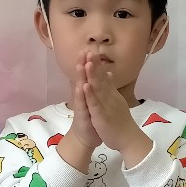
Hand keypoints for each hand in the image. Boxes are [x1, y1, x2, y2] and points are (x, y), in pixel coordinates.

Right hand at [57, 55, 100, 171]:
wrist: (86, 137)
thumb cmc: (92, 118)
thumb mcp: (97, 101)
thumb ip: (99, 88)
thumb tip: (105, 75)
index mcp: (89, 92)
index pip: (89, 75)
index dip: (90, 62)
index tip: (90, 49)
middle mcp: (83, 96)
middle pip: (83, 77)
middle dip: (83, 64)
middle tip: (82, 50)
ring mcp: (81, 105)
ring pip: (80, 88)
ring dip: (80, 76)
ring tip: (80, 64)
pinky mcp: (82, 114)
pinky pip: (82, 104)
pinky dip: (82, 95)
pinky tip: (81, 86)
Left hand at [81, 52, 151, 165]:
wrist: (128, 139)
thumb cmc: (121, 122)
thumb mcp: (117, 102)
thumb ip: (112, 88)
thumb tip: (109, 74)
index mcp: (112, 94)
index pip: (104, 76)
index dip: (98, 64)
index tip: (92, 51)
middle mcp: (110, 97)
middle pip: (101, 78)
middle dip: (94, 64)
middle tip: (89, 50)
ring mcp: (106, 106)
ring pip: (98, 88)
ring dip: (92, 75)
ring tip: (87, 62)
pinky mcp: (102, 116)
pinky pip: (95, 104)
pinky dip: (91, 95)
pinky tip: (85, 86)